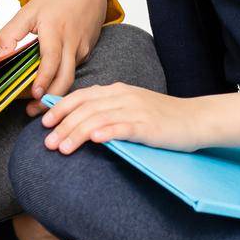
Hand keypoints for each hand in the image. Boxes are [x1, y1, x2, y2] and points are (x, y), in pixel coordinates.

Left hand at [0, 0, 106, 114]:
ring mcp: (81, 49)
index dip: (44, 78)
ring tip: (36, 105)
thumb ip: (10, 34)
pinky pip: (72, 72)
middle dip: (51, 98)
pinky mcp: (85, 54)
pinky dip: (59, 82)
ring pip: (70, 78)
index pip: (51, 58)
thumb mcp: (28, 11)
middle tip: (33, 110)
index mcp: (55, 29)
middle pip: (66, 77)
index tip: (34, 93)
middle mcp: (71, 42)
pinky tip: (47, 89)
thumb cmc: (56, 0)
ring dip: (55, 94)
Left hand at [39, 83, 201, 153]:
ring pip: (99, 118)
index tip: (44, 122)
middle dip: (63, 125)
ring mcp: (136, 110)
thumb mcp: (132, 107)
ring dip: (77, 134)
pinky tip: (95, 140)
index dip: (60, 108)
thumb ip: (108, 110)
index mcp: (117, 90)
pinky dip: (107, 132)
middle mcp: (124, 96)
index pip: (81, 96)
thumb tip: (81, 122)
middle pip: (85, 108)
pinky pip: (123, 127)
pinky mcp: (148, 126)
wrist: (196, 119)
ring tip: (62, 149)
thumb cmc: (162, 117)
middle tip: (47, 143)